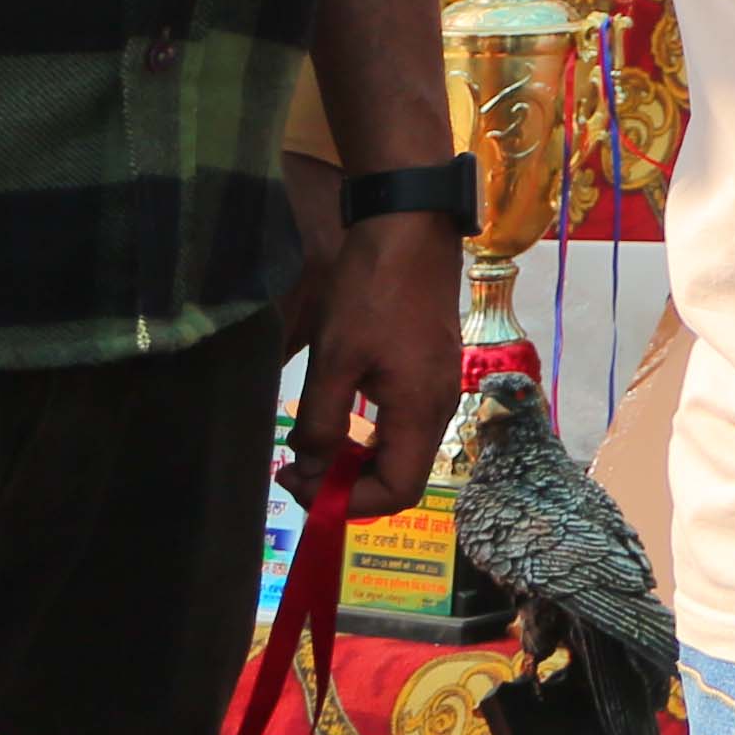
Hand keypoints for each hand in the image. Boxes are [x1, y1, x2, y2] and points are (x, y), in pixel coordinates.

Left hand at [290, 208, 461, 513]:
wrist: (409, 230)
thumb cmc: (372, 292)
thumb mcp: (334, 359)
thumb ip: (323, 421)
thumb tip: (313, 467)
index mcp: (420, 409)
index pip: (397, 492)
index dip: (348, 504)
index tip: (301, 483)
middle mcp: (439, 406)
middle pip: (401, 477)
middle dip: (347, 486)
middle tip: (296, 468)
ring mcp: (438, 387)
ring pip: (401, 452)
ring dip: (356, 461)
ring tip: (312, 446)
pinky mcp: (430, 370)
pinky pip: (403, 425)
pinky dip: (369, 436)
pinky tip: (340, 416)